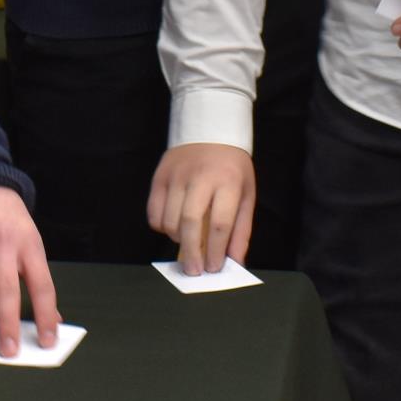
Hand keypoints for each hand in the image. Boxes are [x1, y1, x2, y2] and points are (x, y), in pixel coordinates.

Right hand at [0, 185, 58, 356]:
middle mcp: (4, 243)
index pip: (42, 285)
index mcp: (30, 245)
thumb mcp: (30, 241)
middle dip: (8, 323)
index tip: (46, 341)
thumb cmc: (8, 220)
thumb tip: (52, 319)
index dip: (45, 315)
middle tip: (8, 352)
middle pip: (7, 289)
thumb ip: (37, 279)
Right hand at [147, 143, 255, 274]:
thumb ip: (240, 229)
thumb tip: (234, 261)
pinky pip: (154, 212)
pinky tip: (173, 227)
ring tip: (188, 243)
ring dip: (177, 239)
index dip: (216, 250)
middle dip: (192, 253)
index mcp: (228, 181)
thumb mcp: (246, 195)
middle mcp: (200, 177)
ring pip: (169, 220)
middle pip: (190, 223)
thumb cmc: (232, 168)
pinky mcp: (159, 176)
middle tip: (194, 270)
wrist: (210, 130)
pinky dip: (161, 227)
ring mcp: (176, 175)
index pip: (220, 223)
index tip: (214, 268)